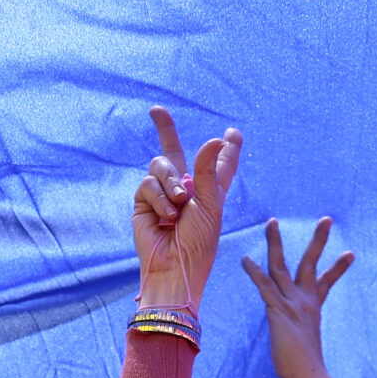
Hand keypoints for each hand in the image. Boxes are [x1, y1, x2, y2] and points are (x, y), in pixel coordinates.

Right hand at [130, 106, 240, 308]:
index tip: (232, 133)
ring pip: (161, 165)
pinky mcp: (144, 203)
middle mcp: (186, 189)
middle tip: (156, 109)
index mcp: (211, 191)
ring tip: (179, 205)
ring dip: (171, 181)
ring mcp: (163, 194)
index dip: (227, 148)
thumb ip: (209, 171)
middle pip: (176, 151)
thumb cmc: (199, 243)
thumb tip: (214, 139)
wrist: (174, 268)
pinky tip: (165, 217)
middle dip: (165, 128)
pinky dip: (158, 198)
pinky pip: (148, 184)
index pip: (220, 164)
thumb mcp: (210, 205)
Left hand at [242, 217, 352, 377]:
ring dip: (275, 243)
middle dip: (318, 240)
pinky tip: (245, 259)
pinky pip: (264, 285)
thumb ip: (304, 336)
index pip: (326, 281)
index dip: (338, 268)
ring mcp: (291, 303)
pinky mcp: (278, 310)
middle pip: (310, 263)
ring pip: (281, 266)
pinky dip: (254, 272)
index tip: (351, 254)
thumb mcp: (306, 344)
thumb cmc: (306, 368)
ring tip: (272, 222)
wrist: (307, 376)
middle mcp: (304, 301)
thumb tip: (303, 344)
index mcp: (313, 308)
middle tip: (327, 219)